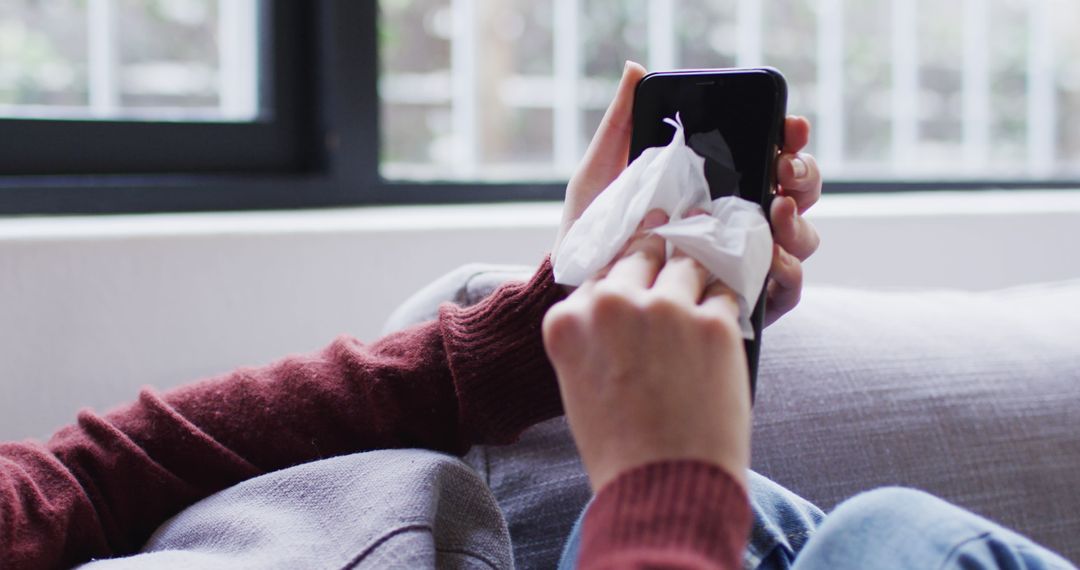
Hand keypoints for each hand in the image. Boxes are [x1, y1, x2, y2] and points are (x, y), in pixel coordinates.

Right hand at [543, 210, 751, 491]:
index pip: (601, 267)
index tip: (641, 248)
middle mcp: (612, 304)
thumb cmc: (621, 446)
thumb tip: (628, 297)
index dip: (625, 262)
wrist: (663, 489)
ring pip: (689, 265)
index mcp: (569, 320)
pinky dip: (727, 305)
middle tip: (677, 231)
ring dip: (698, 276)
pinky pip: (726, 294)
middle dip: (660, 248)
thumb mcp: (582, 382)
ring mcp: (665, 310)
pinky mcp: (713, 324)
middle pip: (642, 252)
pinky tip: (724, 322)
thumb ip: (595, 332)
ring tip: (706, 285)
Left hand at [553, 62, 822, 325]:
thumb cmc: (592, 233)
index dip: (789, 136)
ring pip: (801, 237)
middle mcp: (740, 220)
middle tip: (783, 169)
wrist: (578, 292)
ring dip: (800, 222)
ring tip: (778, 211)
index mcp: (718, 185)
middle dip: (804, 174)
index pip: (770, 153)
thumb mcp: (602, 174)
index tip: (790, 125)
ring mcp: (748, 260)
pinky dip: (789, 271)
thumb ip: (622, 124)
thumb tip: (635, 69)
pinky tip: (772, 259)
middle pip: (798, 191)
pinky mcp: (746, 301)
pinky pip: (788, 288)